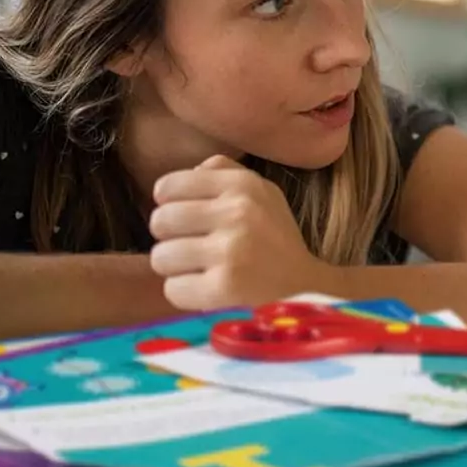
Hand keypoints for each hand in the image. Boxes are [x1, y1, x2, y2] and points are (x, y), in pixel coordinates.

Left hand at [148, 155, 339, 309]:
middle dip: (170, 238)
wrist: (306, 287)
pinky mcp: (225, 288)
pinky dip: (186, 294)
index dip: (169, 205)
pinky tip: (209, 290)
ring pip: (160, 257)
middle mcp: (238, 213)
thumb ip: (223, 171)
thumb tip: (188, 172)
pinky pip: (172, 289)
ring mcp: (231, 251)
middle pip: (159, 221)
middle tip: (194, 248)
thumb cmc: (275, 239)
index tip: (187, 219)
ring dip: (177, 269)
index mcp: (244, 185)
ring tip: (202, 270)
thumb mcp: (261, 192)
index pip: (168, 187)